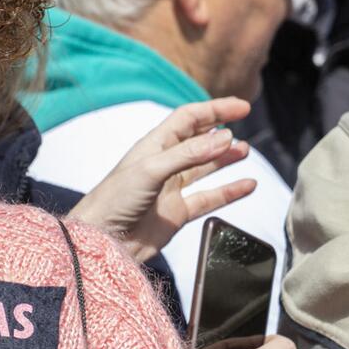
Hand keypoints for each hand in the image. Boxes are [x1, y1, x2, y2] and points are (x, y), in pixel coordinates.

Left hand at [68, 98, 256, 262]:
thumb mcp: (151, 170)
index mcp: (154, 146)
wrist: (101, 241)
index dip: (215, 109)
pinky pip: (209, 198)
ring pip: (205, 168)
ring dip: (225, 158)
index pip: (189, 118)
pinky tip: (247, 185)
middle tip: (245, 121)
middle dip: (222, 129)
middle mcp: (164, 164)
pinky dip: (229, 191)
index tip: (242, 107)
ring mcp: (171, 189)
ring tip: (244, 150)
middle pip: (198, 139)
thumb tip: (225, 138)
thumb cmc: (114, 201)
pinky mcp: (177, 214)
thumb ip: (188, 154)